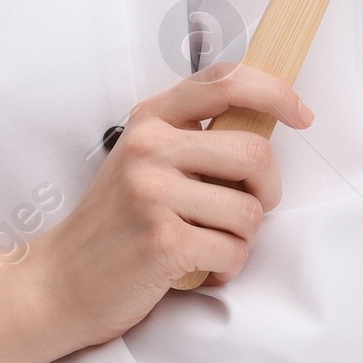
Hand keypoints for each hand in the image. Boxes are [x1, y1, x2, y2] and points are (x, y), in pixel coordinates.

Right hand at [31, 64, 311, 346]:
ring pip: (250, 212)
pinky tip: (197, 267)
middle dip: (268, 190)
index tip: (301, 115)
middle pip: (255, 152)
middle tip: (247, 209)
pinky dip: (225, 268)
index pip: (226, 82)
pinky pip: (233, 251)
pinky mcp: (163, 240)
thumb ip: (191, 137)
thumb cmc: (115, 222)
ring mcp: (153, 192)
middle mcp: (150, 147)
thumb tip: (266, 125)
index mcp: (150, 119)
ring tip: (207, 243)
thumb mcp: (143, 160)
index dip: (275, 93)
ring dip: (241, 239)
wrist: (61, 280)